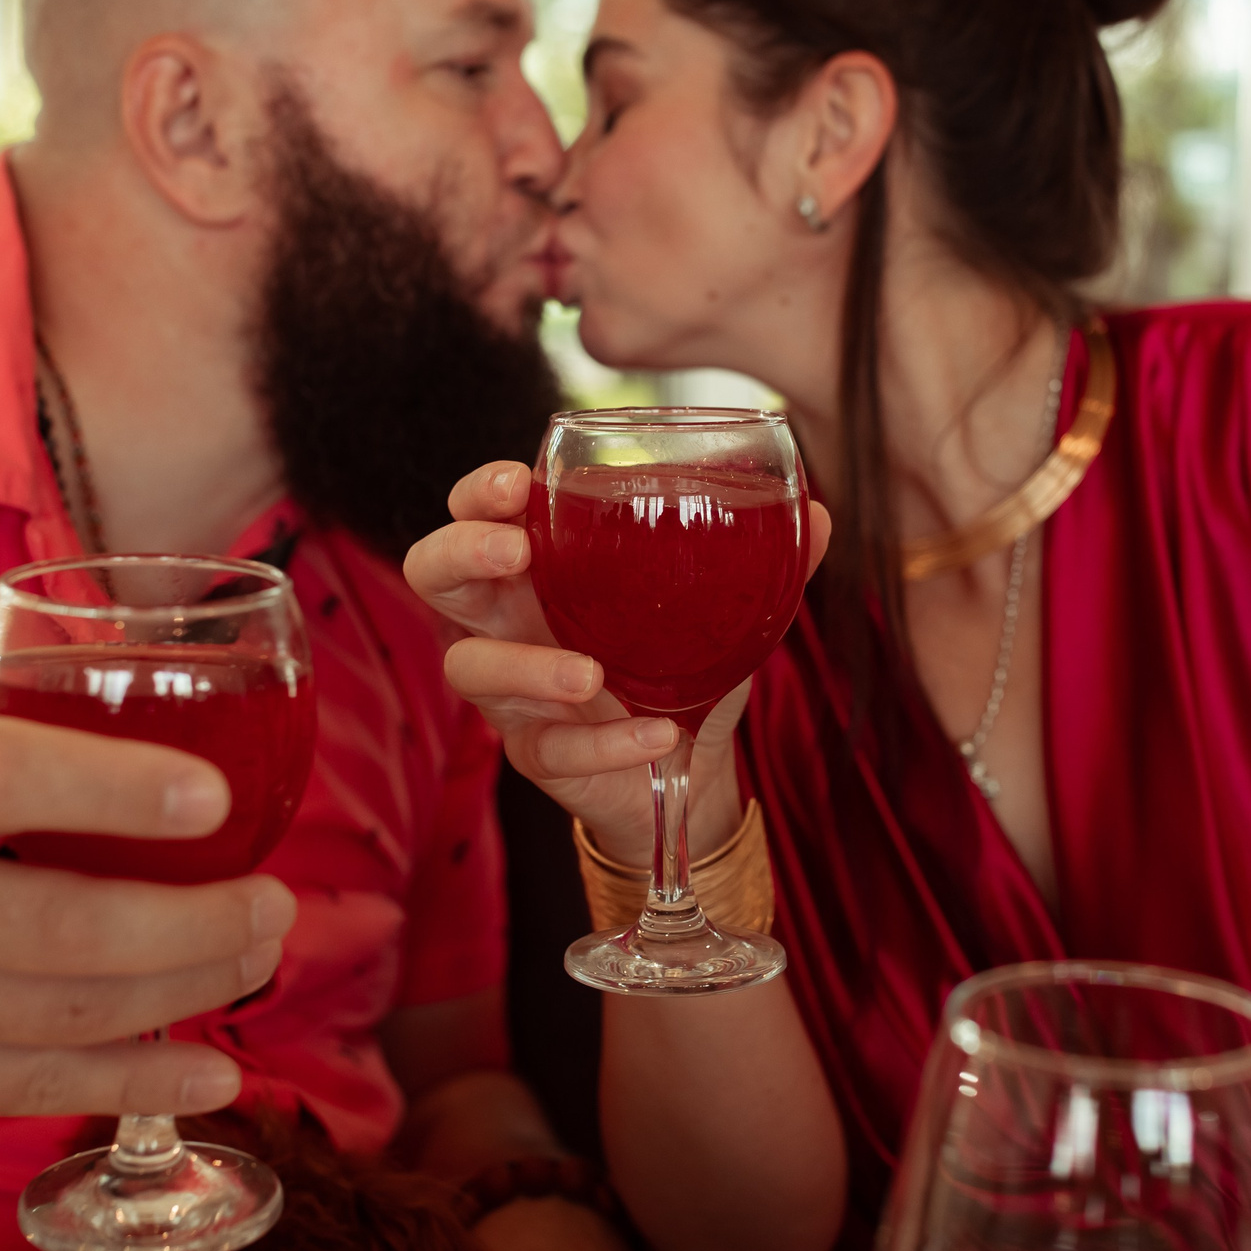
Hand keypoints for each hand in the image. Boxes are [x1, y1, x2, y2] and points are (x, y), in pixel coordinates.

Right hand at [0, 652, 294, 1116]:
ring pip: (66, 1014)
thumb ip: (29, 685)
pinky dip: (139, 1084)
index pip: (2, 779)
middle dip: (195, 925)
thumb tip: (178, 665)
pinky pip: (38, 1087)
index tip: (217, 796)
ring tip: (258, 953)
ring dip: (189, 991)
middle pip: (60, 928)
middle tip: (274, 900)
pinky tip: (213, 1072)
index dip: (115, 790)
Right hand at [404, 461, 830, 863]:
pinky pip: (549, 748)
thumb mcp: (724, 608)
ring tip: (591, 673)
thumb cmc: (685, 663)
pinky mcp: (537, 754)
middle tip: (514, 552)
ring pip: (468, 668)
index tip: (517, 485)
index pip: (475, 511)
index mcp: (542, 566)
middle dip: (462, 552)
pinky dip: (605, 742)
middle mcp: (508, 620)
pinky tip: (656, 735)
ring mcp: (512, 692)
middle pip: (432, 574)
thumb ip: (765, 562)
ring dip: (524, 666)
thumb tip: (817, 514)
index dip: (478, 493)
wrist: (697, 766)